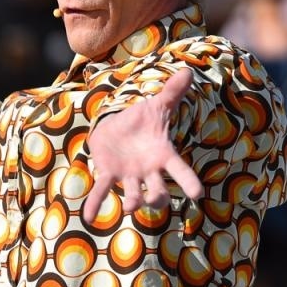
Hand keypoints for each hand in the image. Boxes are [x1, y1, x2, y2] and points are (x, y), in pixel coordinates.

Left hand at [82, 68, 203, 220]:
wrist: (117, 127)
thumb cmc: (142, 121)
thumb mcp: (157, 105)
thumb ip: (172, 92)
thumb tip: (187, 71)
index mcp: (163, 155)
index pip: (180, 170)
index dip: (188, 182)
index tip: (197, 194)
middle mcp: (148, 171)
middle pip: (159, 191)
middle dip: (159, 198)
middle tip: (156, 200)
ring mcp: (128, 175)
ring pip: (134, 194)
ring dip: (133, 201)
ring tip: (131, 206)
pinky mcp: (108, 174)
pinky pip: (102, 190)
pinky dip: (95, 204)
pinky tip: (88, 216)